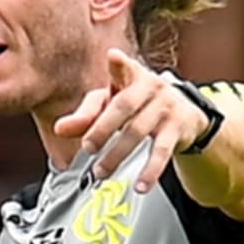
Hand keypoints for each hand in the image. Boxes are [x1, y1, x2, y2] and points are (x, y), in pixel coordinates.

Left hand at [53, 48, 209, 192]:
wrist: (185, 112)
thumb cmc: (138, 105)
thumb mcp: (112, 103)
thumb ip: (85, 115)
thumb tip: (58, 129)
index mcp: (131, 76)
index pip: (123, 67)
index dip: (118, 64)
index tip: (113, 57)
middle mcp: (150, 87)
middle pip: (124, 106)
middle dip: (103, 128)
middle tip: (87, 147)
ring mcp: (166, 107)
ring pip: (138, 131)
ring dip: (117, 154)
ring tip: (101, 172)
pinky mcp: (177, 128)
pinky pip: (162, 152)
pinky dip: (151, 171)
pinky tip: (141, 185)